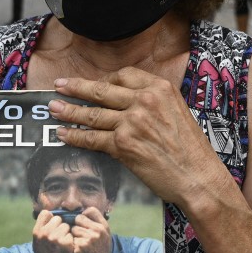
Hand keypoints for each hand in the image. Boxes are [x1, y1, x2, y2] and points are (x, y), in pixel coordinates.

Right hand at [32, 210, 74, 252]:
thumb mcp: (37, 242)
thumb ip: (41, 228)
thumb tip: (49, 213)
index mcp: (37, 231)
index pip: (46, 213)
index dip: (50, 218)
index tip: (52, 226)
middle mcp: (45, 233)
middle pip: (58, 218)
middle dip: (60, 225)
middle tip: (58, 236)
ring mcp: (56, 237)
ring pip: (66, 226)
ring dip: (66, 232)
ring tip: (62, 242)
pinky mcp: (66, 242)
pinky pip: (71, 234)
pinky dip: (71, 239)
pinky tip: (67, 247)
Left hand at [49, 68, 228, 209]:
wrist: (198, 177)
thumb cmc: (191, 150)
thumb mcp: (178, 111)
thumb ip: (153, 102)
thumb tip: (127, 102)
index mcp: (160, 88)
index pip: (123, 75)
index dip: (105, 80)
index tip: (94, 85)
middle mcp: (144, 100)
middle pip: (101, 90)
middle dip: (76, 87)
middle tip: (59, 86)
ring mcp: (132, 122)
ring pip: (92, 113)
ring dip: (68, 111)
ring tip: (54, 108)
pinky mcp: (123, 144)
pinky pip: (92, 138)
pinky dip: (75, 136)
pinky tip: (63, 134)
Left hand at [70, 207, 112, 252]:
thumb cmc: (101, 251)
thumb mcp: (105, 235)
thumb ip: (96, 223)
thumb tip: (84, 212)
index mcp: (103, 226)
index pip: (90, 210)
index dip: (84, 215)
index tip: (82, 222)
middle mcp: (97, 231)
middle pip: (78, 219)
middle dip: (77, 226)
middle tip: (81, 235)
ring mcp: (88, 239)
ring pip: (73, 229)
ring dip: (74, 236)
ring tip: (81, 244)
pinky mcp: (79, 247)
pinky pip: (70, 239)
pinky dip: (72, 245)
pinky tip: (78, 251)